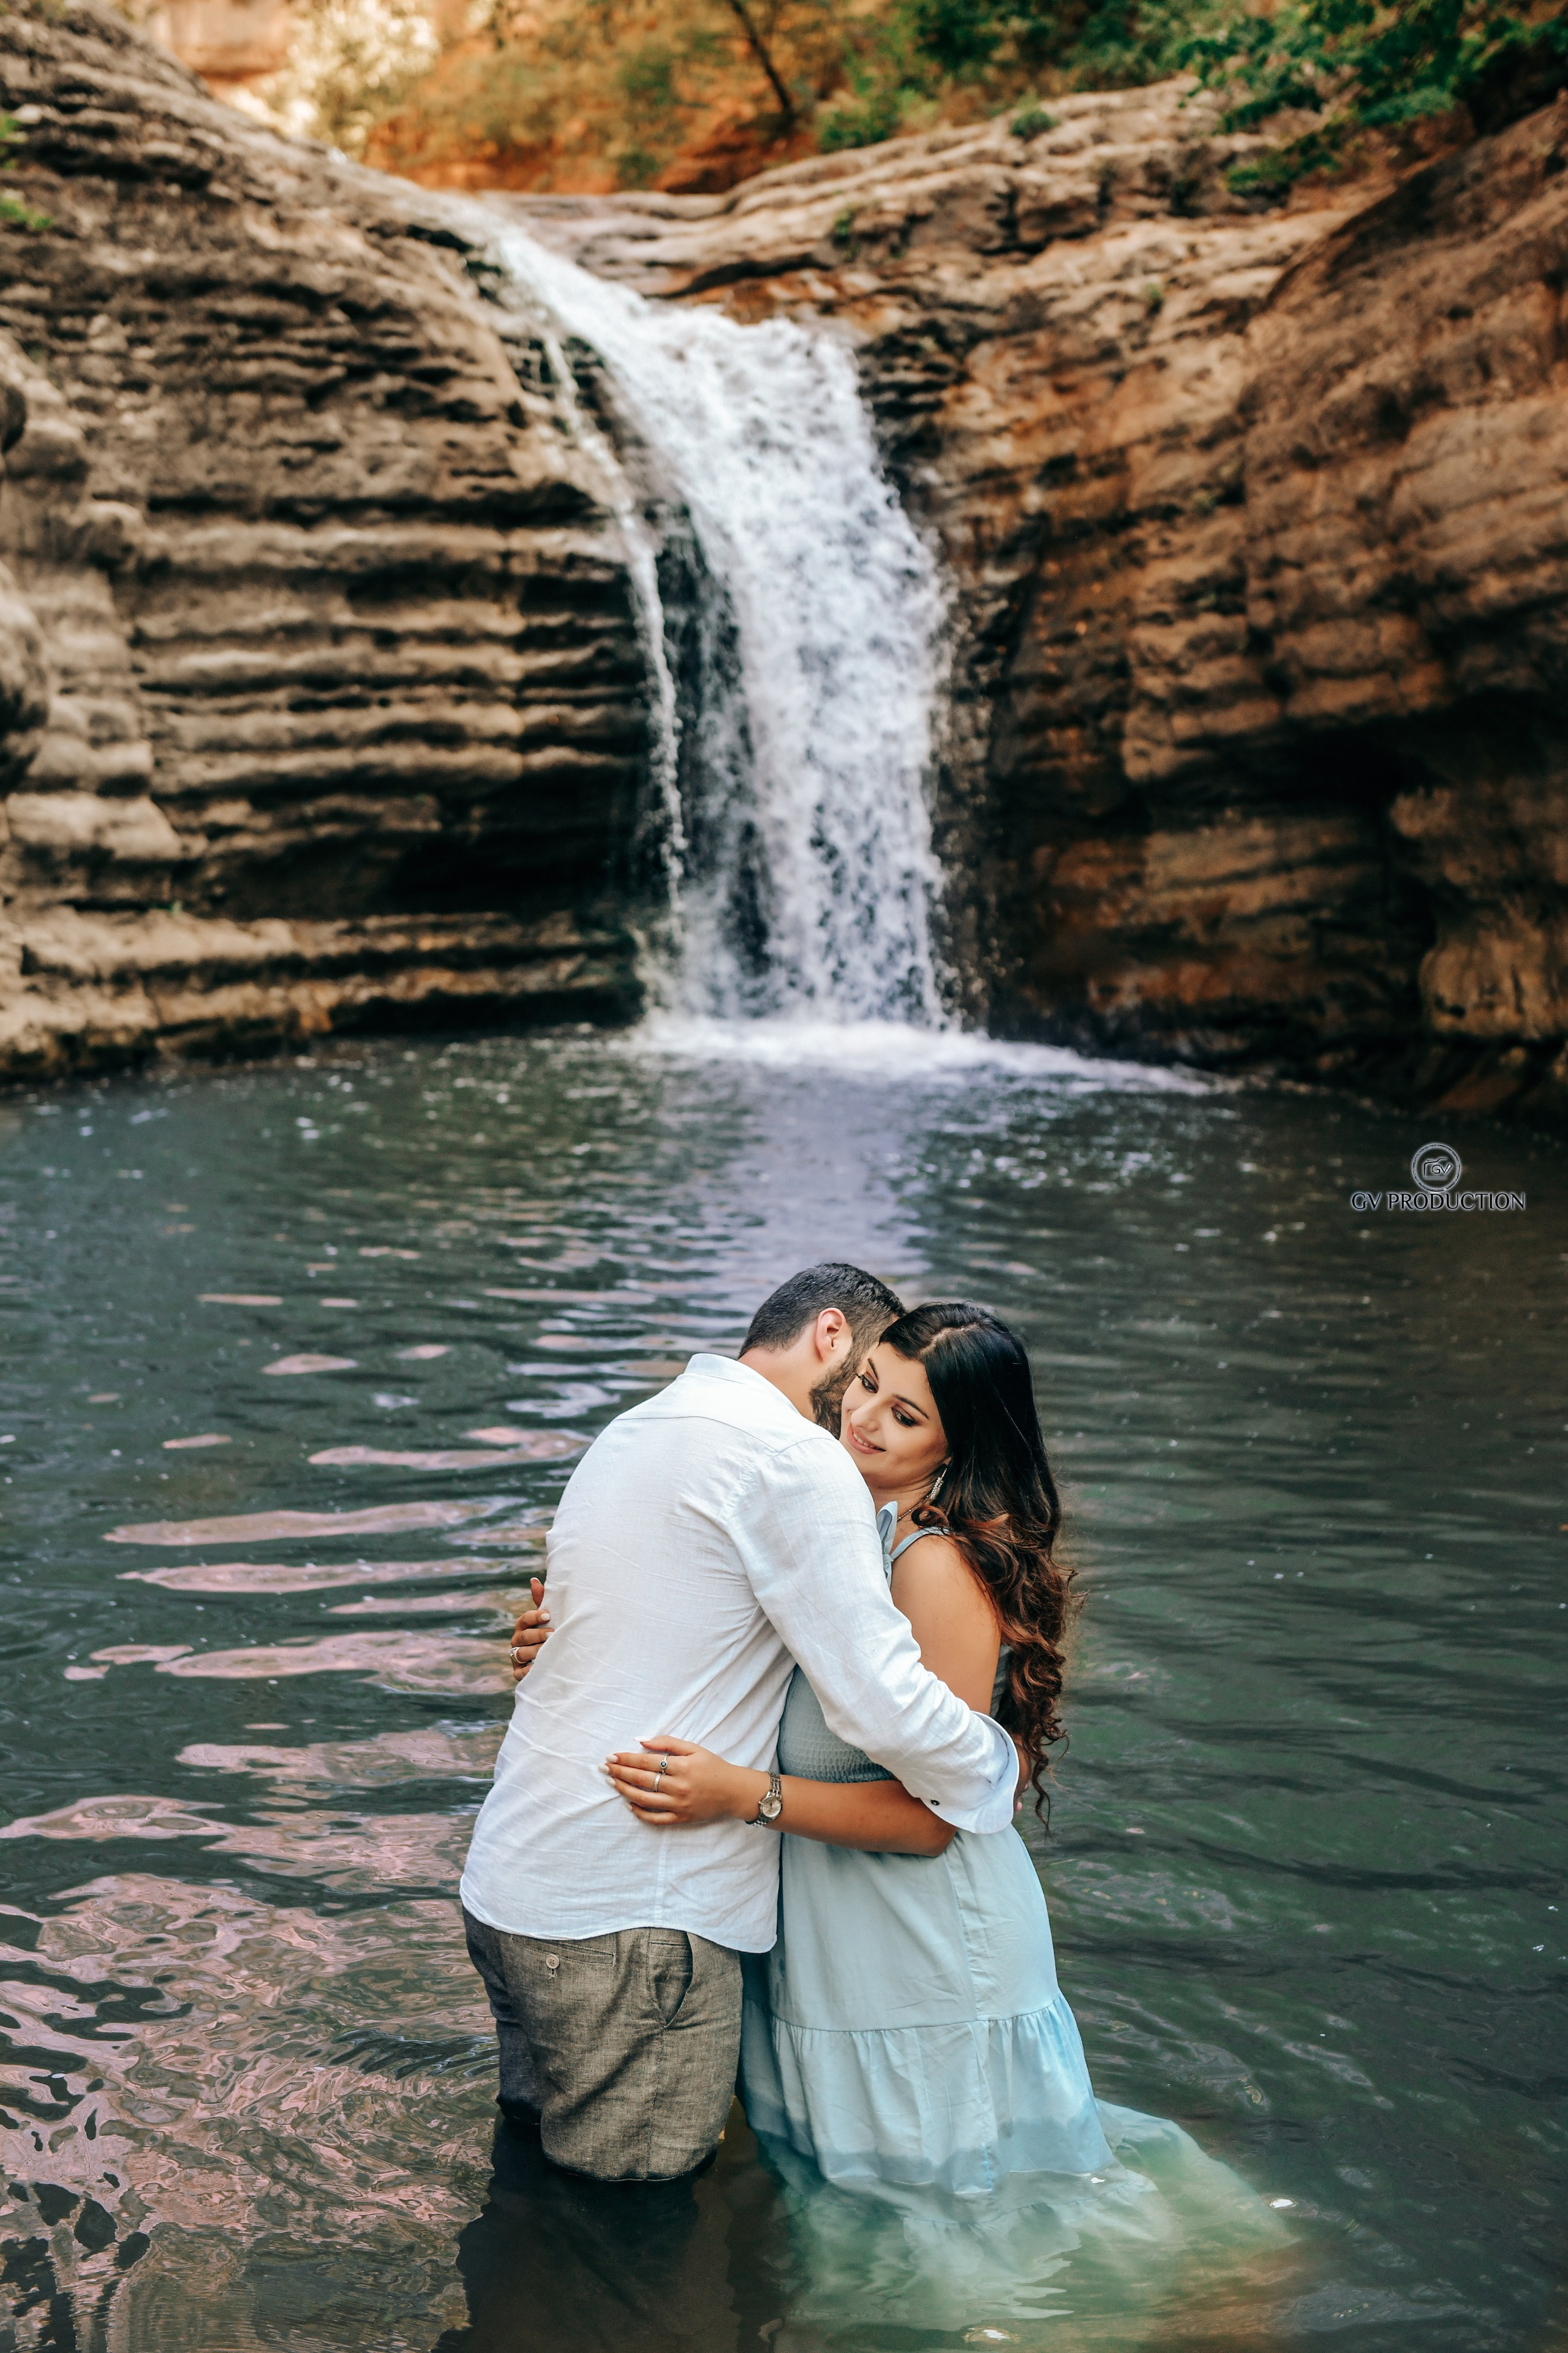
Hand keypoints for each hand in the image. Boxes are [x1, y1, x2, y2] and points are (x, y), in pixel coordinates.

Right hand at [510, 1578, 550, 1681]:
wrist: (551, 1658)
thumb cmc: (548, 1632)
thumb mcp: (546, 1618)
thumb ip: (541, 1600)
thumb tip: (534, 1579)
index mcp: (523, 1626)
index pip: (524, 1619)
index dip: (535, 1617)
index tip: (548, 1615)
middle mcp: (517, 1641)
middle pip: (523, 1637)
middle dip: (537, 1635)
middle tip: (552, 1634)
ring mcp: (516, 1657)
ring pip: (521, 1654)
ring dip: (534, 1652)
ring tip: (548, 1650)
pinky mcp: (518, 1673)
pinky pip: (520, 1673)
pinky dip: (528, 1671)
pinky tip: (539, 1667)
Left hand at [604, 1735, 766, 1827]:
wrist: (733, 1791)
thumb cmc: (713, 1766)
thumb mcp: (694, 1748)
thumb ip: (668, 1742)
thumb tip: (641, 1740)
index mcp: (682, 1766)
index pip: (646, 1761)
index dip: (627, 1758)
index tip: (612, 1755)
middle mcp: (678, 1786)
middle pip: (641, 1779)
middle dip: (620, 1772)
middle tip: (604, 1767)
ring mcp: (678, 1805)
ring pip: (644, 1799)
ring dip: (625, 1790)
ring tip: (612, 1782)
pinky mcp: (680, 1818)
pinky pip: (655, 1818)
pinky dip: (640, 1813)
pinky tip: (629, 1805)